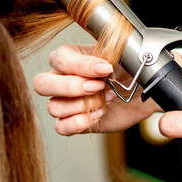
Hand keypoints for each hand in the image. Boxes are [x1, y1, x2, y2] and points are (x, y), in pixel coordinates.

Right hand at [34, 44, 159, 134]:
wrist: (139, 91)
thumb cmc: (125, 70)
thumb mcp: (118, 55)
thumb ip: (106, 55)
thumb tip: (101, 64)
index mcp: (67, 56)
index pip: (60, 60)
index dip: (82, 66)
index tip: (105, 68)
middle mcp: (59, 78)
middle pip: (42, 84)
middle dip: (71, 87)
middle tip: (97, 87)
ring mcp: (63, 101)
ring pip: (54, 107)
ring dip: (83, 106)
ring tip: (105, 100)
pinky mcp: (71, 121)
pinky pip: (61, 127)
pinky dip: (80, 122)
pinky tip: (98, 114)